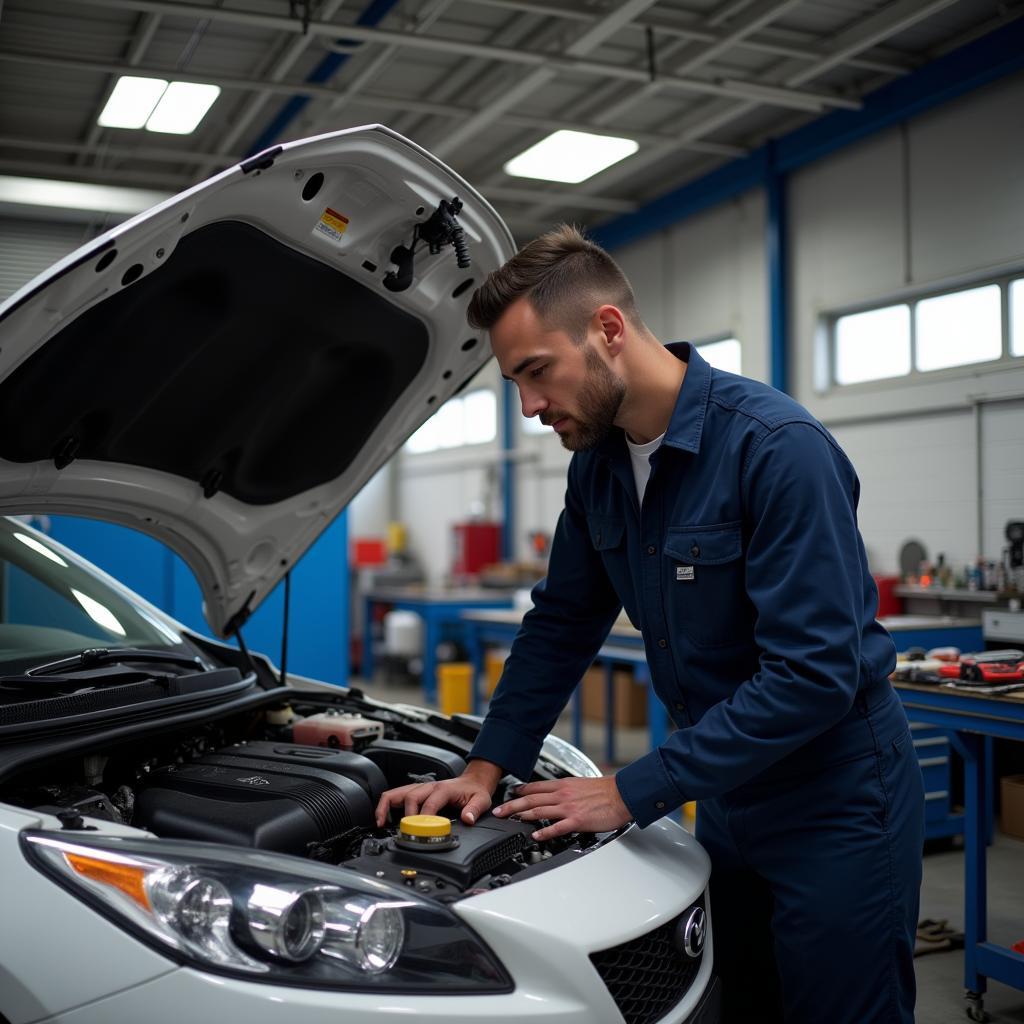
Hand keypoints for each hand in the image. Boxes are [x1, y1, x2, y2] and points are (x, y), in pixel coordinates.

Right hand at [375, 760, 501, 827]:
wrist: (473, 781)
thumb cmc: (474, 791)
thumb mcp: (481, 800)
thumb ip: (474, 810)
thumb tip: (467, 819)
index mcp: (443, 789)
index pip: (429, 803)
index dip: (424, 818)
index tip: (421, 832)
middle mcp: (429, 786)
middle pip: (410, 797)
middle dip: (406, 816)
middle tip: (406, 833)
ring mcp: (420, 788)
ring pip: (396, 793)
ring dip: (386, 807)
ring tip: (380, 823)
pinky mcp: (415, 791)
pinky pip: (395, 795)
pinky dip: (386, 805)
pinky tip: (383, 818)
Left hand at [491, 776, 631, 840]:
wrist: (621, 794)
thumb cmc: (605, 790)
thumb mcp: (582, 784)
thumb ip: (568, 790)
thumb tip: (560, 794)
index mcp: (564, 785)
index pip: (536, 787)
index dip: (520, 791)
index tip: (509, 794)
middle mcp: (563, 795)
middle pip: (531, 799)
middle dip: (513, 805)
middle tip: (499, 811)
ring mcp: (568, 807)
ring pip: (539, 810)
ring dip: (522, 816)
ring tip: (509, 820)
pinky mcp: (577, 820)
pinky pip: (557, 827)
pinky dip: (544, 831)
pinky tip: (535, 835)